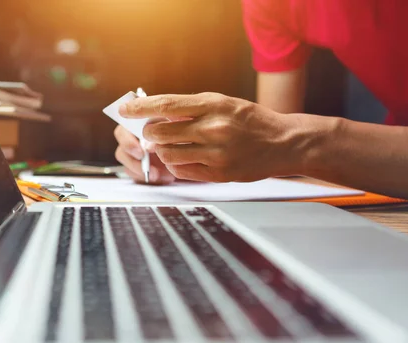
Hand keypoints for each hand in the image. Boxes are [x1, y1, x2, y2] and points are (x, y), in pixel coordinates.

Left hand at [119, 93, 299, 181]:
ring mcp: (216, 153)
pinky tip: (183, 158)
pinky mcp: (218, 174)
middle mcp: (213, 128)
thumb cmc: (251, 121)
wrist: (283, 143)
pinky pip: (181, 171)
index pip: (165, 105)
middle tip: (150, 132)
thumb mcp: (224, 103)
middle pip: (160, 132)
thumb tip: (158, 114)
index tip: (124, 109)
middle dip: (149, 133)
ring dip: (162, 150)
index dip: (140, 108)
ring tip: (170, 145)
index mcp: (213, 104)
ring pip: (168, 154)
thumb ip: (192, 108)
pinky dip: (176, 164)